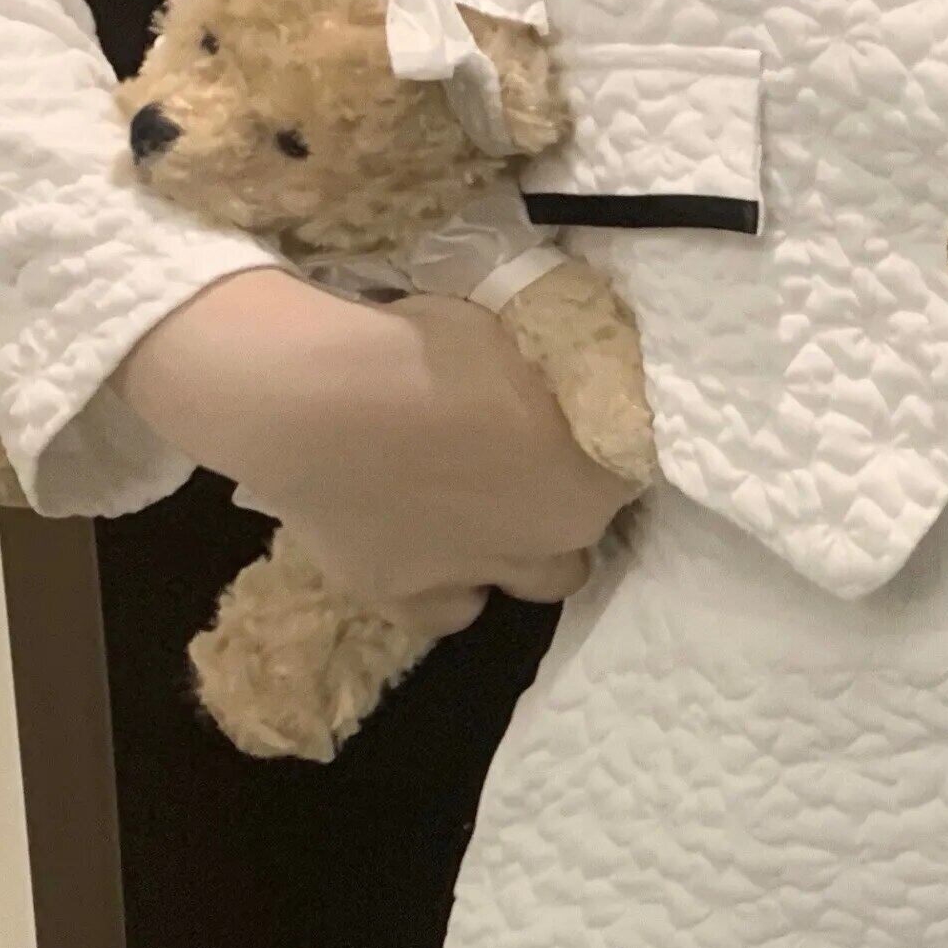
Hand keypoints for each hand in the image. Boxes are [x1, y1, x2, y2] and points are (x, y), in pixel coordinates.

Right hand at [117, 269, 625, 637]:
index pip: (625, 468)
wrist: (323, 399)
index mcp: (593, 474)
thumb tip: (566, 371)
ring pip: (531, 584)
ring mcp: (481, 575)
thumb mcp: (523, 335)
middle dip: (560, 505)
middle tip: (521, 465)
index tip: (562, 421)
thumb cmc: (431, 348)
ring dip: (516, 555)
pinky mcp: (407, 599)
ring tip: (480, 515)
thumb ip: (556, 373)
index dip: (593, 444)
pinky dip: (443, 588)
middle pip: (580, 534)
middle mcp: (552, 540)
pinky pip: (446, 612)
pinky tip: (425, 554)